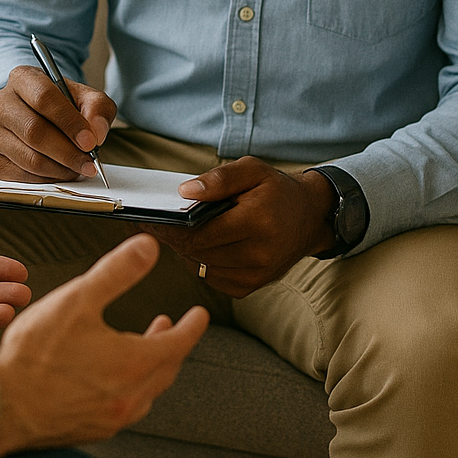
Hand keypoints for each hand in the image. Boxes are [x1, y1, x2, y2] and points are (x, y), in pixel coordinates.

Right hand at [0, 64, 116, 182]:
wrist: (35, 116)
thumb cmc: (60, 105)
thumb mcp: (84, 97)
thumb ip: (97, 108)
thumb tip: (96, 132)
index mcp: (22, 78)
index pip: (44, 98)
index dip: (69, 123)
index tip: (90, 141)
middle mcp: (0, 103)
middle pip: (34, 132)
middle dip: (67, 152)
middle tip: (89, 162)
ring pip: (28, 158)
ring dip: (60, 169)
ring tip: (79, 168)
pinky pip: (22, 176)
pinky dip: (48, 179)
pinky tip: (61, 172)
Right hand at [0, 234, 209, 454]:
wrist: (0, 408)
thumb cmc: (36, 357)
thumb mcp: (78, 300)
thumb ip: (117, 272)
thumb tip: (148, 248)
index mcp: (134, 364)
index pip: (179, 343)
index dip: (192, 326)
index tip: (200, 315)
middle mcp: (130, 396)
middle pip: (166, 369)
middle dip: (172, 345)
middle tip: (171, 327)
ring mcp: (111, 418)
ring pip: (147, 391)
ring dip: (152, 367)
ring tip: (143, 351)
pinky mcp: (91, 430)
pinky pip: (124, 407)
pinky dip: (130, 388)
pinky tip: (110, 380)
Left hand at [148, 158, 337, 295]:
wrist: (309, 218)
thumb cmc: (276, 190)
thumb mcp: (252, 170)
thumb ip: (218, 179)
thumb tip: (184, 192)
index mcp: (257, 222)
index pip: (200, 232)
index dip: (170, 227)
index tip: (149, 219)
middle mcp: (258, 254)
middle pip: (197, 251)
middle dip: (172, 238)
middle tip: (152, 223)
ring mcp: (256, 275)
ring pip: (201, 266)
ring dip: (184, 250)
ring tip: (172, 231)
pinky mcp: (251, 287)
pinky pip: (212, 277)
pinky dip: (200, 261)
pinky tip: (198, 244)